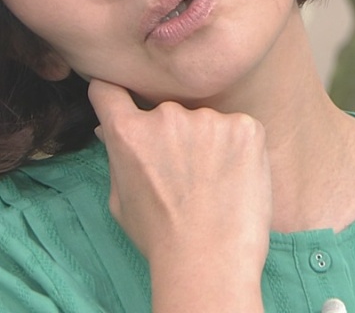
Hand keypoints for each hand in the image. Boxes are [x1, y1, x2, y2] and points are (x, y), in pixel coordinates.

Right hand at [87, 79, 270, 310]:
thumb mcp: (121, 200)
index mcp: (128, 133)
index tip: (120, 103)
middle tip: (183, 174)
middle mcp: (166, 116)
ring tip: (212, 183)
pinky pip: (239, 128)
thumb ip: (117, 157)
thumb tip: (109, 128)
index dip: (113, 97)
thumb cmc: (162, 238)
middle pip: (164, 111)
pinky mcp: (245, 128)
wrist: (210, 263)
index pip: (109, 91)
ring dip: (207, 141)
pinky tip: (235, 179)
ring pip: (204, 121)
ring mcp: (209, 119)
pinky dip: (238, 149)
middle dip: (170, 134)